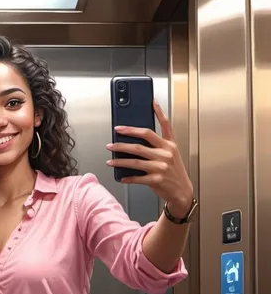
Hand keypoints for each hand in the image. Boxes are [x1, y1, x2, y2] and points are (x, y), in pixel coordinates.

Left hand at [106, 100, 193, 217]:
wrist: (182, 191)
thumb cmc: (173, 172)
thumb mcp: (171, 155)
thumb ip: (158, 146)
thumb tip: (135, 140)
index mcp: (170, 144)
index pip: (164, 125)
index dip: (158, 112)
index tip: (150, 102)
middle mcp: (166, 153)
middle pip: (140, 143)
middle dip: (123, 142)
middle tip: (111, 142)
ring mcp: (161, 167)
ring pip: (135, 160)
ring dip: (119, 160)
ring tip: (110, 160)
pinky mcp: (156, 180)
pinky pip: (137, 177)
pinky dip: (127, 177)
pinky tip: (120, 176)